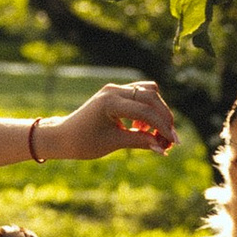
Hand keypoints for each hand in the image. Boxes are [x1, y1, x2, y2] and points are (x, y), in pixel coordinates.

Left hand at [38, 79, 176, 160]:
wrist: (62, 136)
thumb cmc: (83, 142)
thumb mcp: (113, 143)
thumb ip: (139, 142)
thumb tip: (163, 147)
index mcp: (110, 102)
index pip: (145, 111)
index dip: (162, 127)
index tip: (174, 143)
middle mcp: (113, 90)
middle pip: (151, 97)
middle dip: (164, 118)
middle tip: (170, 140)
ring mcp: (114, 89)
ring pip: (148, 91)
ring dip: (157, 110)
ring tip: (154, 133)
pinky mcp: (115, 93)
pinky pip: (140, 94)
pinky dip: (148, 108)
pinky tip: (143, 127)